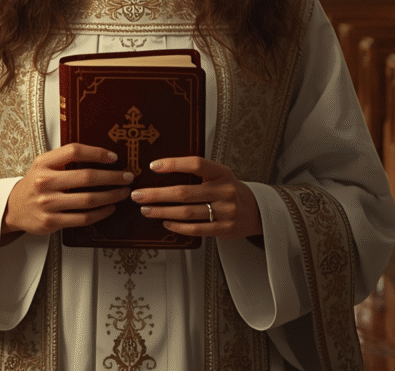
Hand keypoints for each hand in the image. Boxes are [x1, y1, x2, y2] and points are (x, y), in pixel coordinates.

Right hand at [2, 144, 132, 236]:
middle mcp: (44, 181)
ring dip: (111, 196)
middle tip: (126, 176)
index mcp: (43, 163)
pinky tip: (110, 208)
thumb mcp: (43, 164)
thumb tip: (100, 155)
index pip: (74, 151)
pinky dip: (100, 213)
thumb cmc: (34, 183)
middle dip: (112, 177)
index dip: (97, 153)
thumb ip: (65, 158)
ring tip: (123, 192)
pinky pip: (82, 218)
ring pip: (88, 200)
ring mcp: (47, 203)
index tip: (113, 157)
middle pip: (86, 177)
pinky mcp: (51, 222)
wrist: (13, 207)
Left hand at [130, 156, 261, 239]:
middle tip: (138, 195)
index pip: (196, 164)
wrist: (256, 211)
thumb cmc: (229, 189)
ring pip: (187, 213)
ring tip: (146, 209)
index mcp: (222, 172)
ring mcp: (225, 211)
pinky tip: (165, 222)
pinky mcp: (224, 229)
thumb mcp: (220, 175)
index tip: (153, 166)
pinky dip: (178, 226)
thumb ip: (199, 173)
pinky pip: (196, 229)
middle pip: (185, 193)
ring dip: (162, 212)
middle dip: (157, 194)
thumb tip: (164, 169)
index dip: (174, 164)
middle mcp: (224, 191)